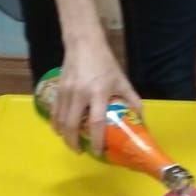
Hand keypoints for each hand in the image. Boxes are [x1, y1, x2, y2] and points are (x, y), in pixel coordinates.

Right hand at [55, 39, 141, 154]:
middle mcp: (80, 94)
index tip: (99, 152)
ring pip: (61, 121)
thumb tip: (141, 119)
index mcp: (99, 93)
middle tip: (81, 151)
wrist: (83, 43)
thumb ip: (132, 100)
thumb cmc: (105, 63)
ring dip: (65, 136)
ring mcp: (66, 92)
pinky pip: (55, 112)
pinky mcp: (58, 89)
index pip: (96, 122)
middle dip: (74, 143)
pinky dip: (56, 124)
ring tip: (72, 143)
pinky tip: (60, 130)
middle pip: (72, 125)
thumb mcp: (122, 80)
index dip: (96, 140)